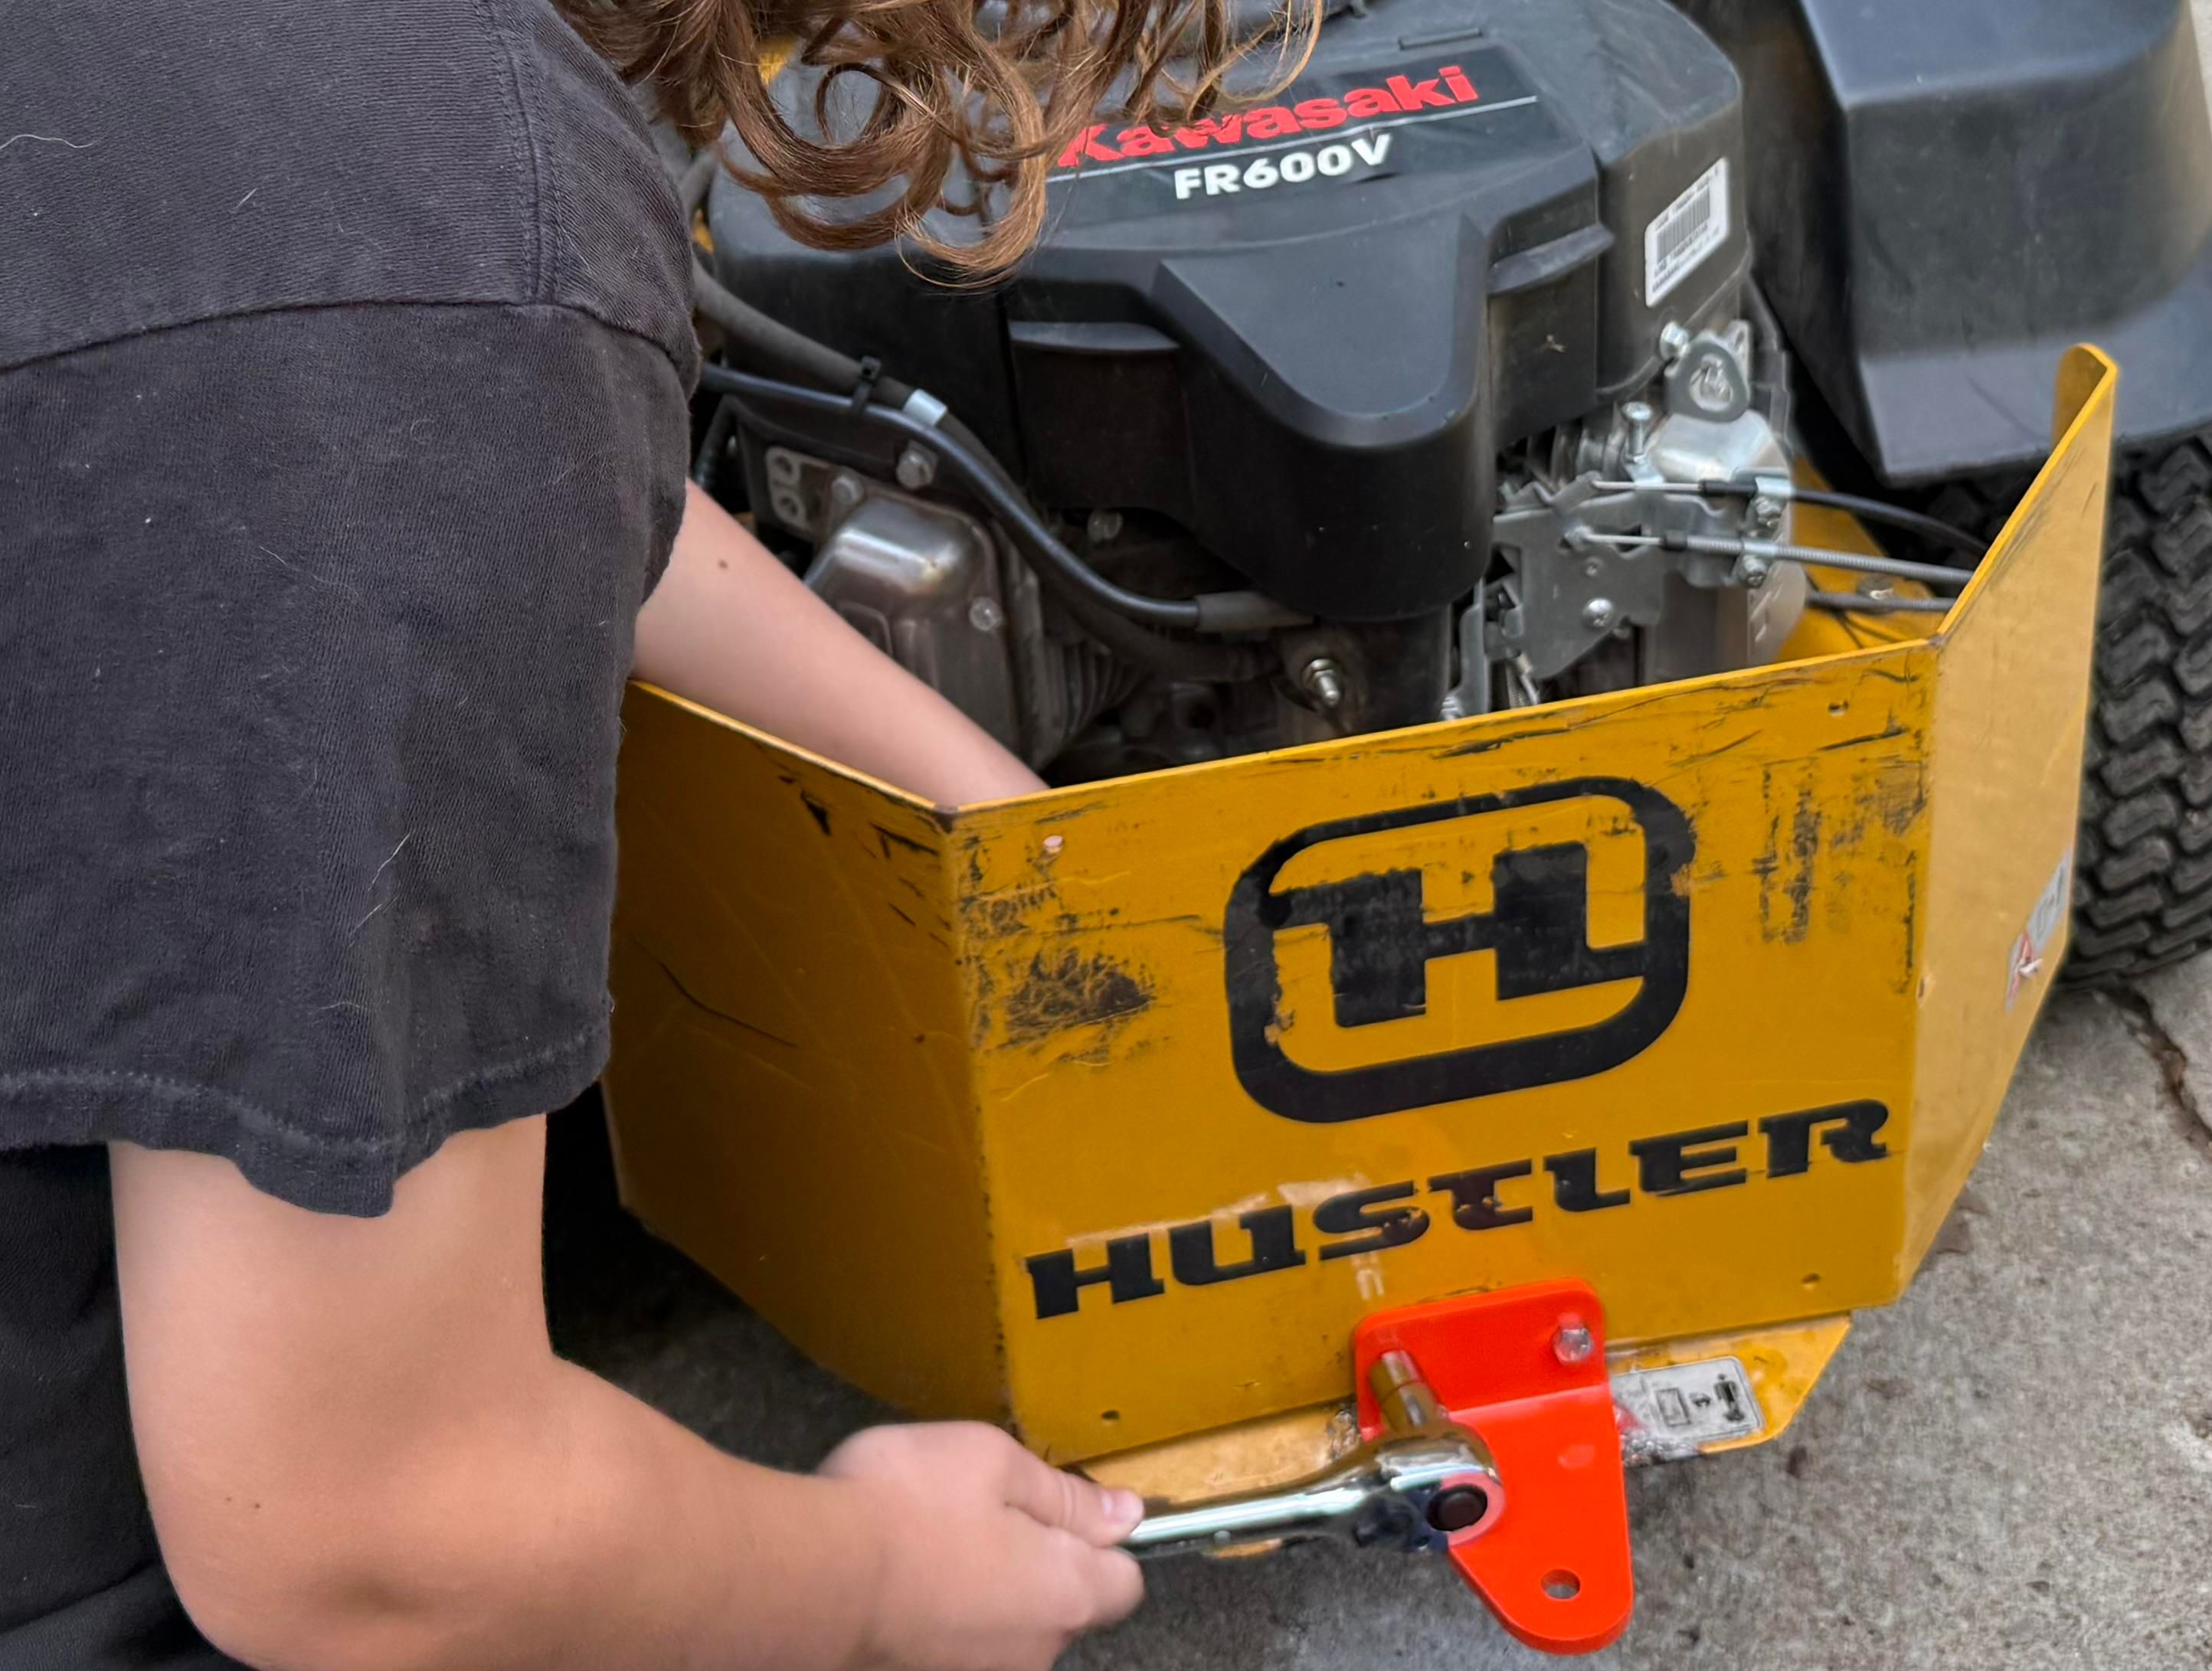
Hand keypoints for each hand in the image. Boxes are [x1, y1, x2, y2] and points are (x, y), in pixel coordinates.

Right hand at [820, 1422, 1145, 1670]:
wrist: (807, 1576)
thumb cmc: (907, 1506)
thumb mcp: (995, 1462)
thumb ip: (1066, 1495)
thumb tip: (1124, 1513)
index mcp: (1065, 1592)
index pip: (1125, 1579)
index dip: (1103, 1537)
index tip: (1060, 1505)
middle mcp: (1034, 1652)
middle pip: (1063, 1603)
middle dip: (1036, 1558)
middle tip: (979, 1506)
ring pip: (1007, 1625)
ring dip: (986, 1585)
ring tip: (931, 1538)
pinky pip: (958, 1642)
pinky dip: (943, 1612)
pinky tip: (904, 1576)